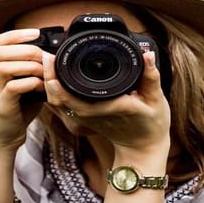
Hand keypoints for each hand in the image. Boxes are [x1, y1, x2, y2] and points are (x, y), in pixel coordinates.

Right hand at [0, 28, 44, 151]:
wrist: (3, 138)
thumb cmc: (16, 110)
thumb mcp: (23, 85)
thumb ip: (32, 70)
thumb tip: (51, 55)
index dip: (13, 35)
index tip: (35, 33)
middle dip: (25, 49)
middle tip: (43, 56)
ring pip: (5, 67)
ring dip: (29, 66)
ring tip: (43, 72)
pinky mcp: (1, 106)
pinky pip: (13, 87)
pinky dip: (31, 83)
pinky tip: (41, 87)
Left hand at [44, 51, 171, 158]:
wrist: (143, 147)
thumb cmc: (151, 124)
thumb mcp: (156, 100)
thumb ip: (151, 76)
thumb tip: (148, 55)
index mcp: (111, 109)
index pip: (81, 101)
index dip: (63, 88)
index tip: (54, 68)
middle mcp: (94, 116)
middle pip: (62, 101)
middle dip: (49, 79)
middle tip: (46, 57)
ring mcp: (86, 119)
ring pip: (59, 104)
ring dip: (50, 84)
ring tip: (48, 61)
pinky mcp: (83, 119)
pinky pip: (62, 106)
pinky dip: (54, 91)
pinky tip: (52, 75)